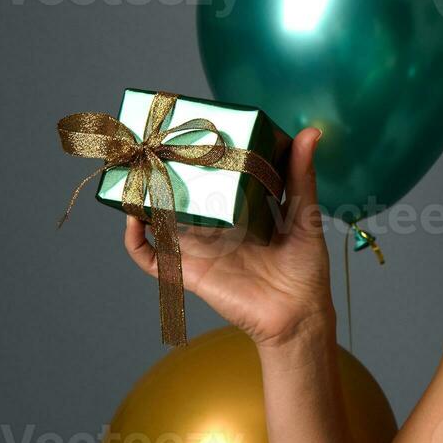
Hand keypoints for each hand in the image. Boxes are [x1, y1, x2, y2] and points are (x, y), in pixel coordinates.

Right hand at [123, 127, 332, 347]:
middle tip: (152, 143)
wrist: (298, 315)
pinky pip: (152, 258)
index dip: (199, 157)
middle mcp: (215, 226)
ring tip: (132, 172)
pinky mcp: (189, 271)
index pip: (213, 177)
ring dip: (141, 200)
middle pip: (181, 195)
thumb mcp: (304, 214)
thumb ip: (301, 175)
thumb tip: (310, 132)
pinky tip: (133, 219)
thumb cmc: (305, 268)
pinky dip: (136, 241)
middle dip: (164, 173)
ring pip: (158, 220)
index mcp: (240, 209)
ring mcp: (199, 248)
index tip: (190, 128)